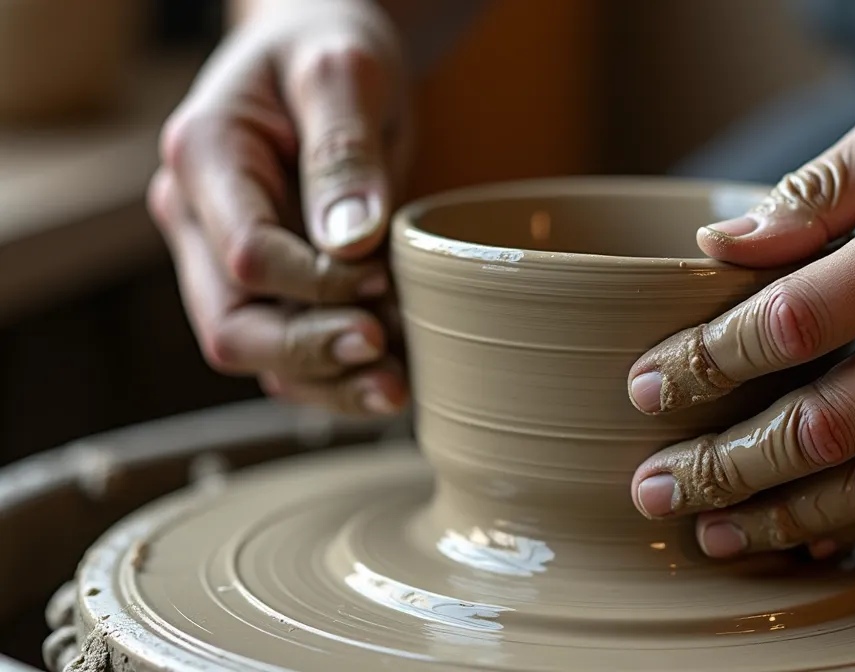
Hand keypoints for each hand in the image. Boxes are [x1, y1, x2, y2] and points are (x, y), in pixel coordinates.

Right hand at [148, 0, 411, 415]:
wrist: (319, 52)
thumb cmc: (329, 47)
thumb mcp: (345, 72)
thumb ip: (344, 152)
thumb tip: (354, 243)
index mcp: (203, 157)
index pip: (249, 256)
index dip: (319, 285)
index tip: (383, 277)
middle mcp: (196, 217)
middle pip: (234, 326)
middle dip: (313, 354)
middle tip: (387, 356)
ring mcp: (220, 256)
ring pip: (256, 353)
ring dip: (326, 382)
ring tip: (397, 386)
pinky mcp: (261, 282)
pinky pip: (284, 351)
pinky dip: (334, 374)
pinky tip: (389, 374)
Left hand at [626, 62, 854, 557]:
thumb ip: (814, 192)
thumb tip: (723, 245)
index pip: (790, 324)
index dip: (706, 362)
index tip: (651, 384)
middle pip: (823, 426)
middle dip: (726, 465)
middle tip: (659, 487)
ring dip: (785, 517)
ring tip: (715, 533)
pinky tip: (806, 531)